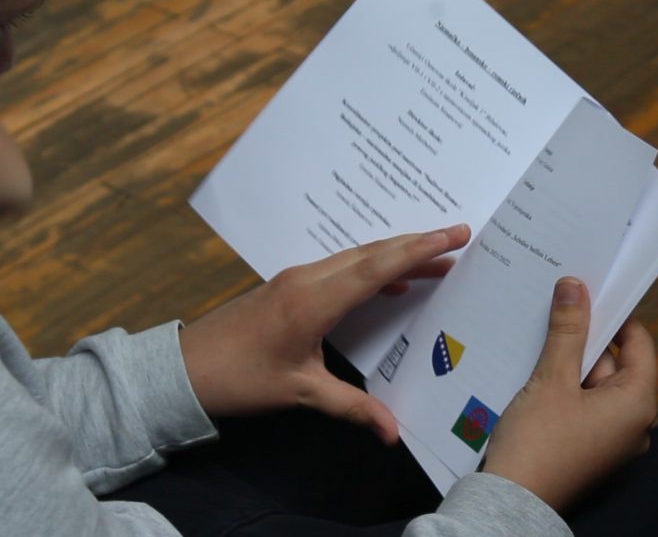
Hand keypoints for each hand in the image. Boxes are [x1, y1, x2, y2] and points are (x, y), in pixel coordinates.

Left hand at [179, 224, 470, 444]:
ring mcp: (297, 278)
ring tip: (437, 258)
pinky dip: (374, 269)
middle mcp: (308, 279)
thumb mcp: (299, 393)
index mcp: (314, 300)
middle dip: (418, 244)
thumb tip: (395, 433)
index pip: (377, 267)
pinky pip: (342, 267)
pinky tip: (392, 283)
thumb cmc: (240, 378)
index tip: (453, 236)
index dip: (418, 251)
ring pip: (357, 256)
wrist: (184, 368)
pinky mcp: (290, 285)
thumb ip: (351, 407)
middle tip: (460, 237)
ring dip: (397, 254)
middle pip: (372, 252)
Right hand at [483, 277, 656, 510]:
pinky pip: (583, 408)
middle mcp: (634, 425)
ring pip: (594, 386)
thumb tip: (575, 287)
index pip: (639, 344)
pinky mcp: (589, 451)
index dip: (615, 317)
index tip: (589, 295)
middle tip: (553, 317)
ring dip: (568, 366)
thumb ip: (568, 331)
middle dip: (583, 342)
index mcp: (638, 405)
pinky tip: (536, 379)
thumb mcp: (552, 378)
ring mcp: (611, 441)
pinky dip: (563, 391)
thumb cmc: (538, 442)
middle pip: (614, 365)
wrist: (510, 502)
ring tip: (538, 348)